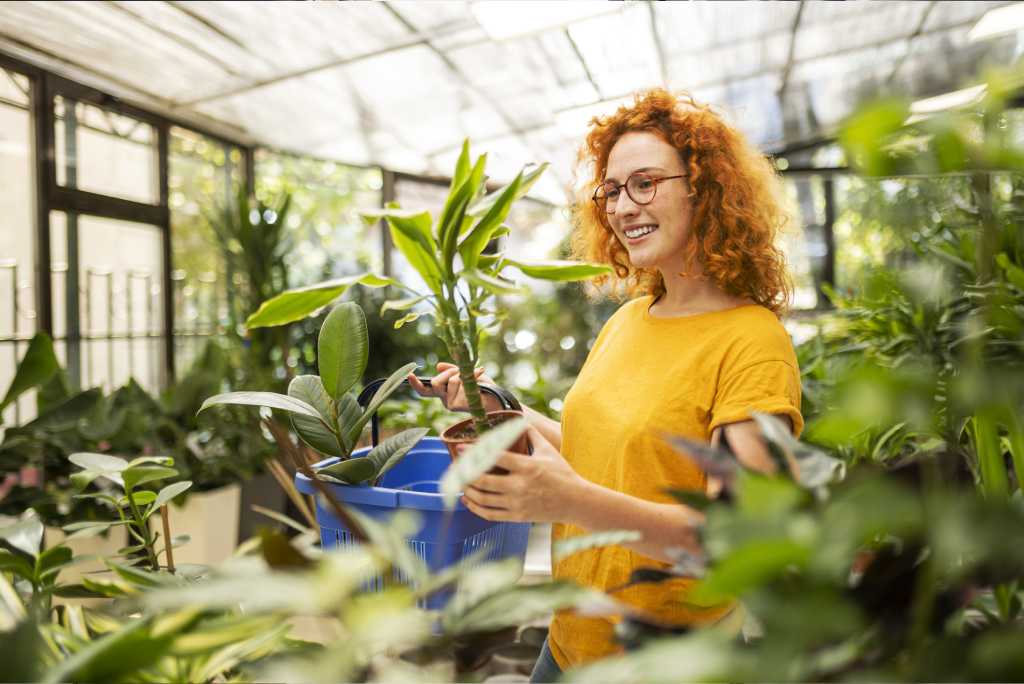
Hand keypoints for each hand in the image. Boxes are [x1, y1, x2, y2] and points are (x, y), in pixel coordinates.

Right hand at [408, 362, 495, 412]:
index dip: (416, 383)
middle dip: (449, 372)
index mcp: (444, 392)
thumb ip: (452, 369)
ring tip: (475, 374)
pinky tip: (479, 372)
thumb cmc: (482, 385)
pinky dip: (470, 374)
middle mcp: (444, 399)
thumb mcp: (465, 373)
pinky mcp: (456, 405)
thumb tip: (438, 365)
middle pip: (435, 382)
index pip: (425, 390)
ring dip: (462, 373)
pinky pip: (458, 382)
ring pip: (449, 380)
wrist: (497, 396)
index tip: (409, 374)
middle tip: (461, 371)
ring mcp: (449, 403)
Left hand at [462, 425, 586, 523]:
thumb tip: (519, 419)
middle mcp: (520, 486)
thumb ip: (532, 434)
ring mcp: (517, 503)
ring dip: (467, 490)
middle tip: (455, 467)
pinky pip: (489, 514)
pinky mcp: (517, 516)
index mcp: (527, 467)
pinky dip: (475, 508)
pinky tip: (468, 500)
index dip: (475, 452)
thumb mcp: (548, 450)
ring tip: (460, 483)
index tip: (461, 448)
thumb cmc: (562, 474)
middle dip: (465, 474)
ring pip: (483, 498)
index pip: (495, 457)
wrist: (575, 501)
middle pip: (483, 481)